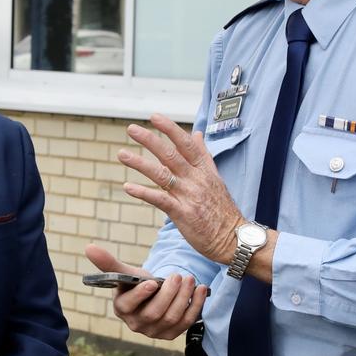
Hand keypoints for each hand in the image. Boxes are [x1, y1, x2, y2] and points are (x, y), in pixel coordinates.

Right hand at [85, 244, 206, 339]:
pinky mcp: (172, 333)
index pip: (129, 305)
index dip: (141, 295)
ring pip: (172, 317)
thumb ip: (108, 262)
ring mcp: (155, 332)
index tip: (152, 282)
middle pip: (154, 313)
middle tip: (178, 276)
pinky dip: (196, 305)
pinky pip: (186, 322)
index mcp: (122, 309)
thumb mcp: (125, 272)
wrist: (152, 296)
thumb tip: (88, 247)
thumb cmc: (136, 283)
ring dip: (184, 298)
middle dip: (168, 294)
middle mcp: (137, 324)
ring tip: (189, 279)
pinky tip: (201, 289)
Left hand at [116, 114, 243, 264]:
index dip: (170, 129)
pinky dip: (143, 192)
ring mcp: (189, 196)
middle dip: (150, 140)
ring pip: (161, 174)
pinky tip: (128, 187)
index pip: (187, 143)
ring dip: (140, 163)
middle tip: (132, 129)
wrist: (234, 238)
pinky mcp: (182, 214)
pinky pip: (160, 200)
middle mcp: (196, 180)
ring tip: (122, 154)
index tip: (155, 117)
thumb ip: (204, 155)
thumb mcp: (215, 178)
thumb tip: (197, 133)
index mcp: (204, 170)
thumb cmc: (223, 209)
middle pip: (171, 154)